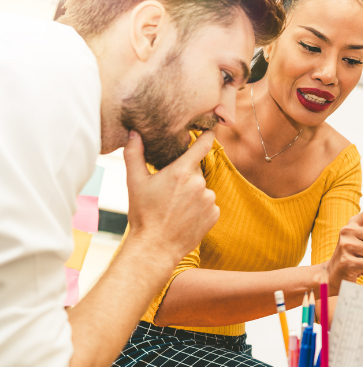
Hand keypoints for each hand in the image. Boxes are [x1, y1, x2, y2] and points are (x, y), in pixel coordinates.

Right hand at [123, 130, 218, 263]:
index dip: (207, 134)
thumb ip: (134, 154)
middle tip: (167, 192)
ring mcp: (209, 199)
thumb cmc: (143, 214)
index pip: (202, 144)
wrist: (155, 248)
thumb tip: (134, 133)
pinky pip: (208, 204)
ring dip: (192, 194)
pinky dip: (199, 208)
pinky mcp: (215, 214)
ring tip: (174, 208)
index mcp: (181, 171)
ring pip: (202, 189)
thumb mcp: (134, 182)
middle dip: (184, 177)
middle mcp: (199, 183)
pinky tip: (184, 217)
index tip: (211, 127)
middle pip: (195, 171)